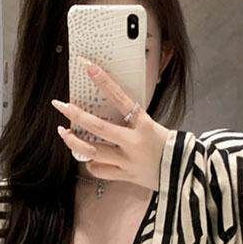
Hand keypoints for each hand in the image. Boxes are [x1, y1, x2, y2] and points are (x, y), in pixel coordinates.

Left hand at [51, 56, 172, 191]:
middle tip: (60, 105)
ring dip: (74, 142)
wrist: (183, 173)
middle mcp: (133, 143)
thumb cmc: (169, 146)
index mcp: (144, 125)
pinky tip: (87, 158)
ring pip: (93, 152)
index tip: (88, 67)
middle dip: (76, 115)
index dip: (104, 83)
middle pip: (98, 128)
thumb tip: (111, 107)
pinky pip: (100, 170)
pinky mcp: (125, 176)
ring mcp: (127, 161)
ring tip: (63, 132)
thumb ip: (133, 120)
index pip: (121, 99)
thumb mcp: (153, 127)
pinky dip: (91, 163)